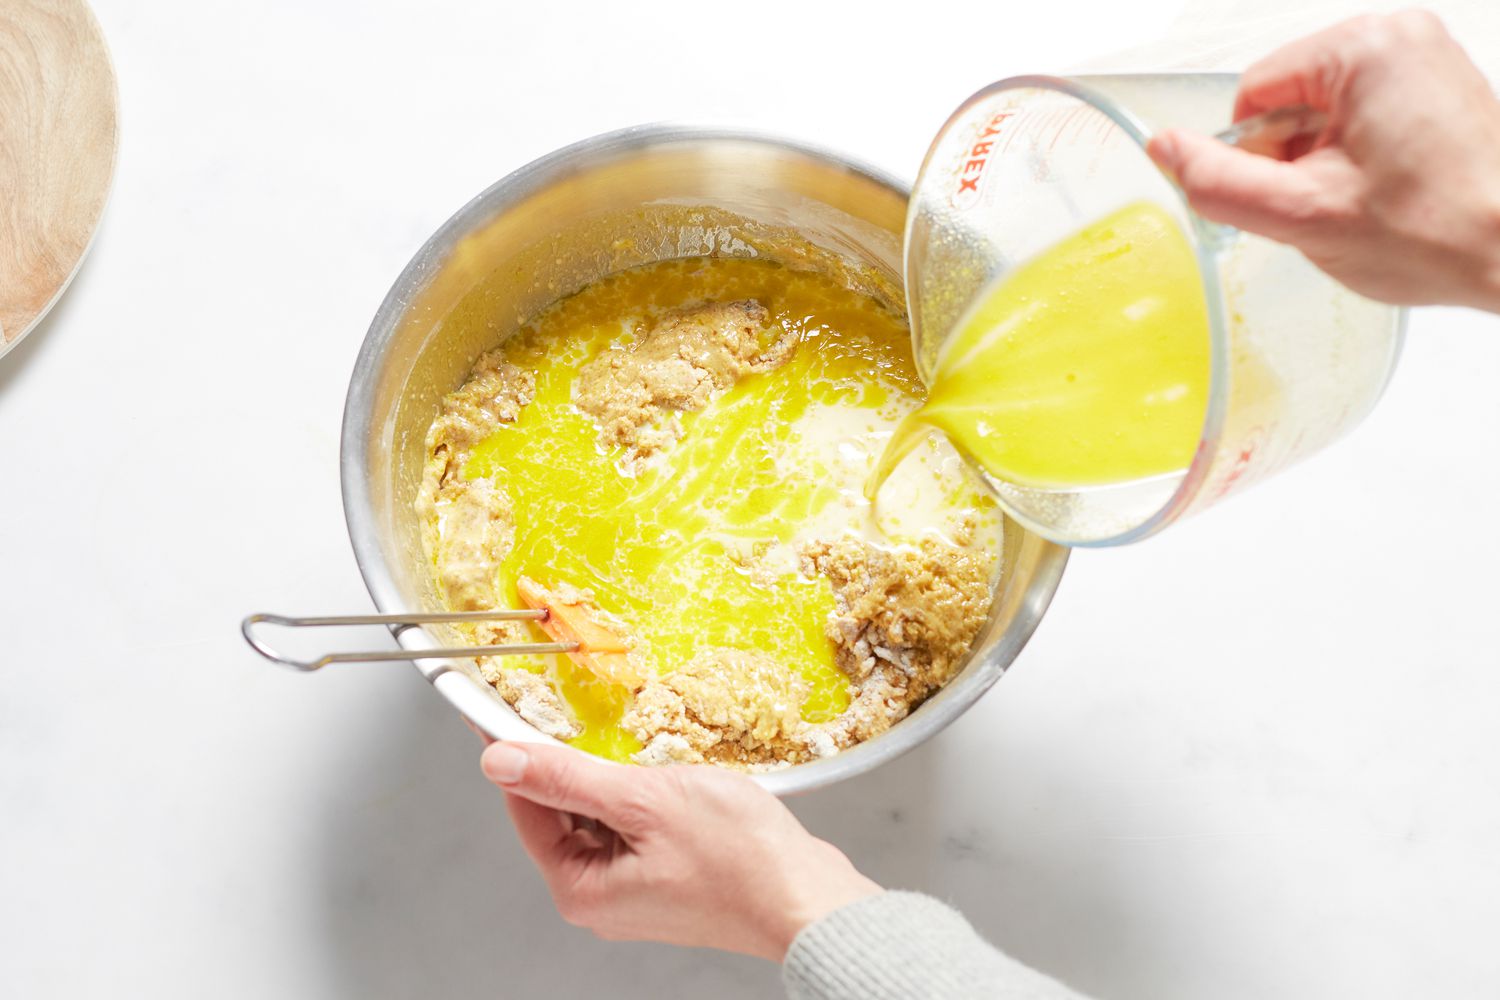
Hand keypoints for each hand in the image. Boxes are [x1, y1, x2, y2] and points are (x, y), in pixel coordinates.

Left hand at [479, 741, 881, 959]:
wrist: (810, 897)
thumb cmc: (740, 859)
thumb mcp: (644, 801)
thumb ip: (569, 778)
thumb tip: (501, 762)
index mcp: (580, 888)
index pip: (526, 807)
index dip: (518, 751)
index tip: (509, 707)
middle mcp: (599, 899)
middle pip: (561, 813)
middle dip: (573, 764)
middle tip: (582, 714)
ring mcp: (634, 892)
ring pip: (601, 817)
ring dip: (614, 778)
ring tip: (641, 749)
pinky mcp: (666, 880)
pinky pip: (635, 827)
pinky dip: (643, 797)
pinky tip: (668, 775)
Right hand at [1148, 11, 1499, 311]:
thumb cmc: (1433, 232)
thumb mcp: (1302, 215)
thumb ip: (1218, 182)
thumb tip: (1163, 150)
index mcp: (1363, 49)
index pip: (1255, 93)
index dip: (1257, 156)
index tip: (1295, 196)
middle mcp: (1399, 37)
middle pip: (1290, 100)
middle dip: (1296, 160)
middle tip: (1335, 207)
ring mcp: (1426, 59)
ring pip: (1325, 114)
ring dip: (1326, 164)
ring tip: (1368, 203)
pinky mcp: (1441, 87)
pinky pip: (1365, 116)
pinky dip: (1361, 159)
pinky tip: (1388, 194)